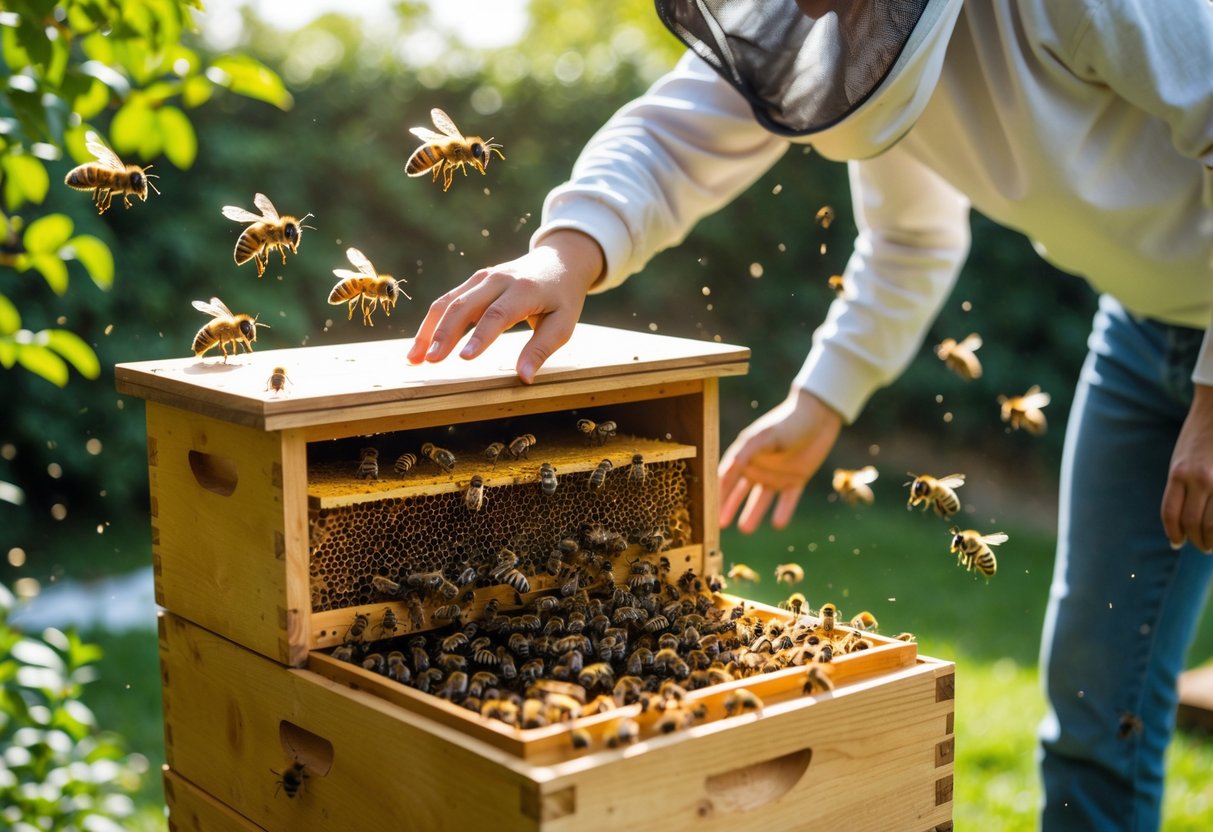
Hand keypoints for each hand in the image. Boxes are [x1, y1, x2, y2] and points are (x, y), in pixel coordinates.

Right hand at [406, 229, 604, 382]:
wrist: (559, 261)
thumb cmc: (562, 297)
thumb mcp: (563, 324)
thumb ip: (541, 349)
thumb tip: (524, 378)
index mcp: (524, 289)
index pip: (497, 314)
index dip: (480, 336)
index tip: (464, 359)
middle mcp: (498, 279)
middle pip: (464, 305)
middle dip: (444, 334)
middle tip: (430, 361)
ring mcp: (482, 277)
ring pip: (448, 302)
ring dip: (429, 330)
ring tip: (415, 359)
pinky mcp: (473, 281)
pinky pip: (447, 300)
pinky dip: (431, 322)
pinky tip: (420, 345)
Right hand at [719, 388, 842, 532]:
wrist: (820, 416)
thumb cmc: (788, 421)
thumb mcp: (765, 435)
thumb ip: (746, 451)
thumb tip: (728, 467)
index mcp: (746, 454)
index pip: (727, 477)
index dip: (717, 493)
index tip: (708, 509)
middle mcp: (758, 466)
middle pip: (739, 491)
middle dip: (730, 507)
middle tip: (720, 525)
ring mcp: (776, 475)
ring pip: (761, 499)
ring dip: (753, 514)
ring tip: (746, 529)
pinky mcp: (796, 480)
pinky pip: (787, 500)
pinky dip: (783, 512)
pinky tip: (778, 524)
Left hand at [1161, 383, 1212, 552]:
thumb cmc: (1200, 436)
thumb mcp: (1181, 458)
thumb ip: (1180, 485)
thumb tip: (1180, 517)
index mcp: (1178, 473)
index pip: (1171, 514)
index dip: (1173, 533)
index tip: (1176, 543)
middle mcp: (1199, 478)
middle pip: (1193, 523)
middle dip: (1195, 540)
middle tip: (1200, 547)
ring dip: (1212, 540)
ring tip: (1212, 545)